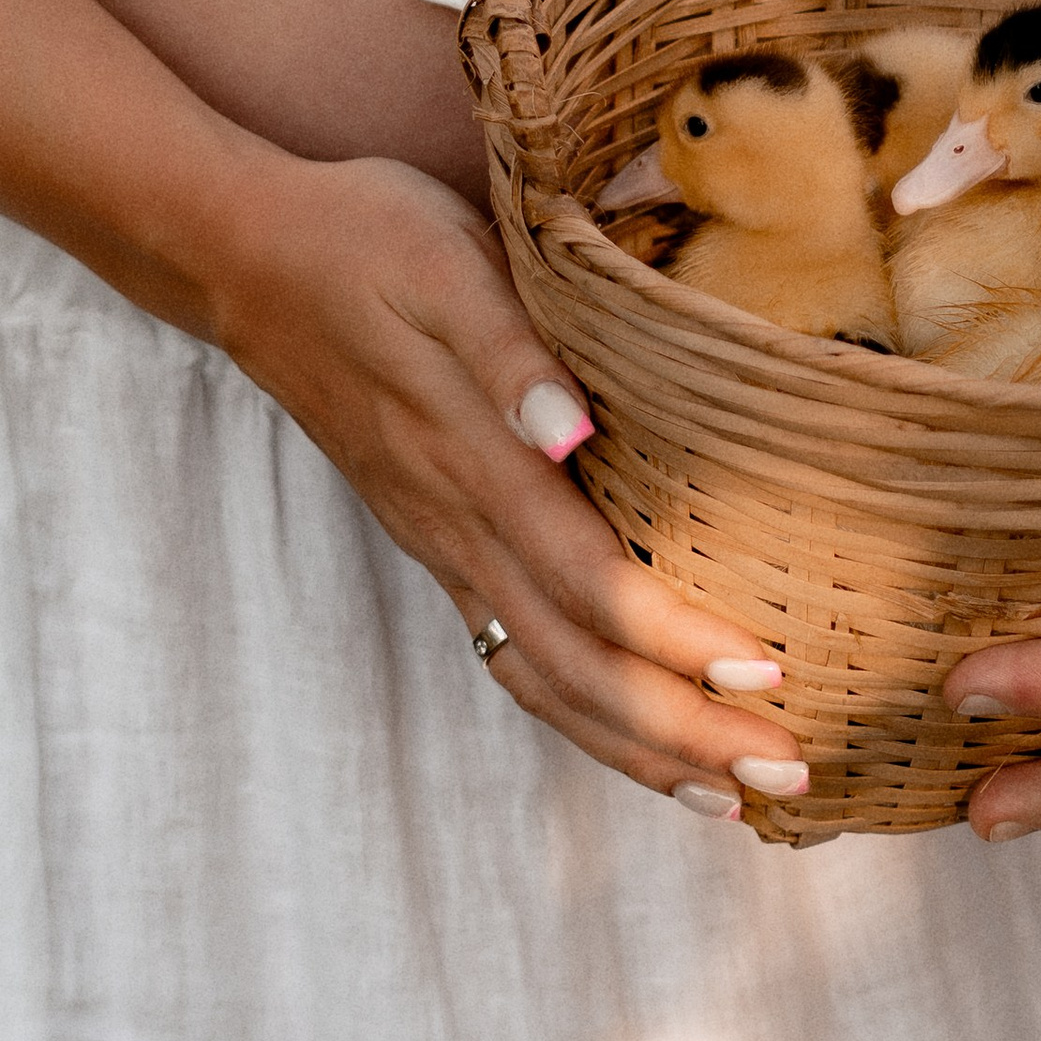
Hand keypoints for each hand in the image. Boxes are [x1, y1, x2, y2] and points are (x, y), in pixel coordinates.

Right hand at [215, 150, 800, 820]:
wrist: (249, 258)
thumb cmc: (365, 242)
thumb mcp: (445, 262)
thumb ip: (509, 353)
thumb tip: (572, 430)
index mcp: (473, 465)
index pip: (590, 583)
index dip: (678, 643)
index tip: (770, 674)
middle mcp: (458, 529)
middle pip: (576, 667)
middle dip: (682, 734)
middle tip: (791, 771)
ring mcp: (444, 547)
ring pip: (543, 681)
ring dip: (639, 748)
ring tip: (735, 797)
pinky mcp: (437, 544)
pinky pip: (515, 658)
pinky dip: (585, 716)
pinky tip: (641, 740)